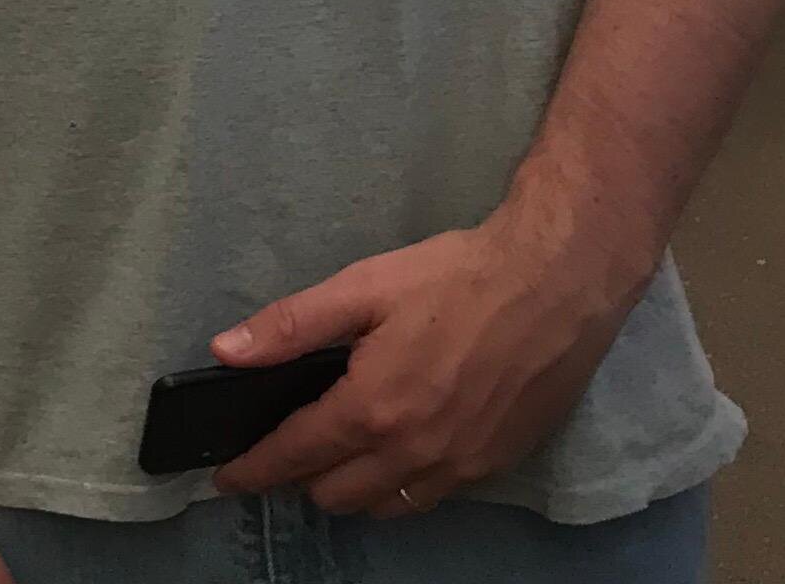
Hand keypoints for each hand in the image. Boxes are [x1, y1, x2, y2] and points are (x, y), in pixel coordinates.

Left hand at [208, 216, 637, 515]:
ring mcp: (459, 467)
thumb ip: (292, 326)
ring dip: (352, 490)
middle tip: (289, 448)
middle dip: (301, 479)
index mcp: (373, 409)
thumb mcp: (363, 287)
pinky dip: (401, 487)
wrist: (558, 283)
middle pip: (335, 495)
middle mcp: (414, 452)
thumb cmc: (456, 277)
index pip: (295, 456)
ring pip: (384, 507)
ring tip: (339, 454)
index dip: (253, 470)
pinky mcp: (496, 466)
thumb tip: (226, 352)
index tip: (226, 478)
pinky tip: (399, 452)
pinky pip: (432, 497)